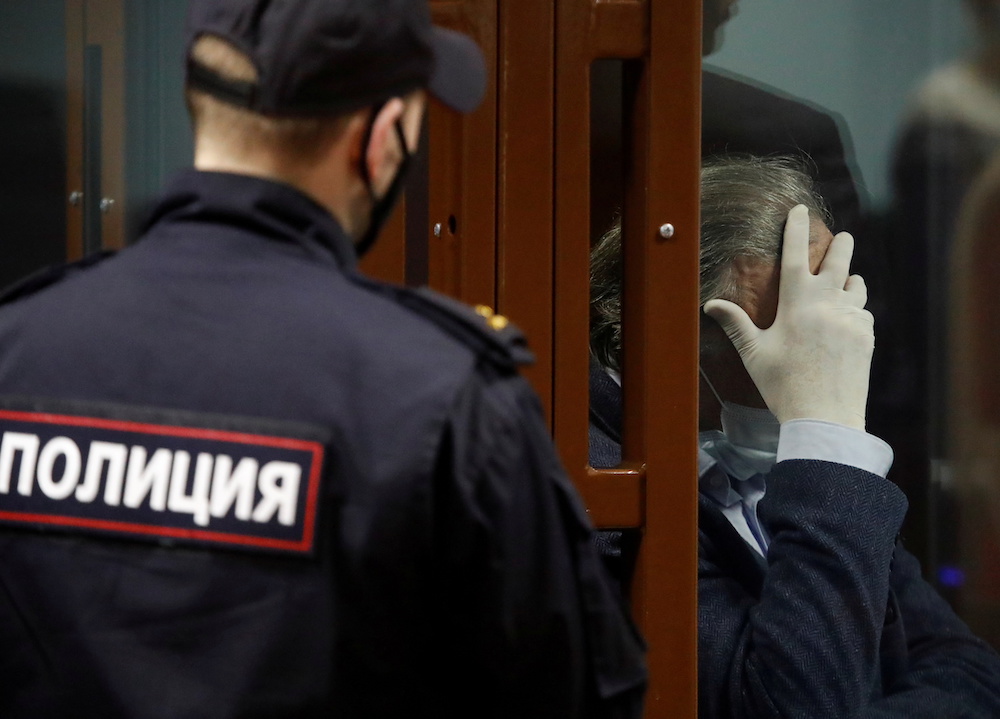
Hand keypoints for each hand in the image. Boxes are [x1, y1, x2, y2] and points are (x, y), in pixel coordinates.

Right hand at [703, 205, 873, 428]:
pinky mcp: (867, 335)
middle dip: (842, 244)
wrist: (824, 416)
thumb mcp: (755, 353)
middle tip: (843, 236)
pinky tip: (847, 320)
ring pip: (856, 285)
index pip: (797, 254)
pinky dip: (856, 309)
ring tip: (846, 281)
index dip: (796, 229)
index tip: (800, 210)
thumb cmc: (783, 385)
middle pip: (840, 261)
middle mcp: (828, 303)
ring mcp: (851, 318)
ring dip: (850, 279)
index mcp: (797, 302)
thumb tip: (710, 303)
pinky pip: (863, 312)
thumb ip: (736, 323)